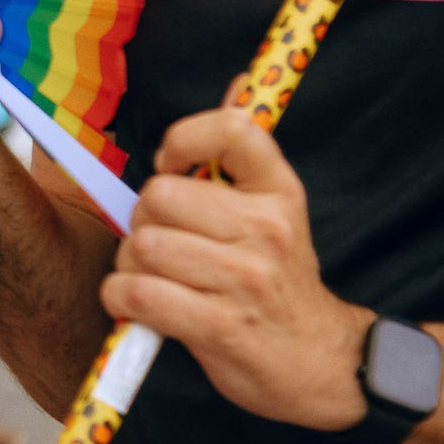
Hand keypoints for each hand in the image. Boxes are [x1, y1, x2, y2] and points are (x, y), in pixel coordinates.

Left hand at [100, 105, 368, 430]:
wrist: (321, 363)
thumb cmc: (278, 281)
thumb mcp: (276, 210)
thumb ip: (242, 153)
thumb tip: (240, 80)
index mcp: (279, 191)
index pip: (232, 129)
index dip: (183, 139)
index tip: (172, 167)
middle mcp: (266, 229)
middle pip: (159, 197)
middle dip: (142, 221)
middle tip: (160, 242)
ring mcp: (245, 279)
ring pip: (143, 246)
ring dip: (129, 264)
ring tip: (152, 278)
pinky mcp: (221, 327)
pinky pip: (140, 294)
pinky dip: (122, 298)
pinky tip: (136, 304)